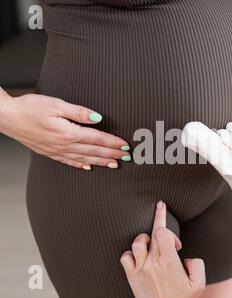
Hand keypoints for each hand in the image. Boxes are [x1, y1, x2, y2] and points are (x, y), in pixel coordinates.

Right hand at [0, 88, 129, 169]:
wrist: (7, 117)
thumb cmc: (30, 108)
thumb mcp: (56, 105)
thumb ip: (79, 112)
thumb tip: (98, 118)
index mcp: (69, 133)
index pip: (97, 139)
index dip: (113, 142)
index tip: (125, 145)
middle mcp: (65, 145)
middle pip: (94, 150)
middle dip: (112, 154)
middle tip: (126, 157)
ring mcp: (57, 151)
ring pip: (85, 158)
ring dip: (101, 161)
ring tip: (114, 164)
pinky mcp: (50, 152)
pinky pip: (69, 162)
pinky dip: (81, 164)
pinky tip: (88, 166)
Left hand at [120, 201, 205, 297]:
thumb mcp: (198, 284)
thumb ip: (197, 265)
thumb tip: (188, 259)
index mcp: (169, 261)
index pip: (163, 232)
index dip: (171, 232)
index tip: (176, 244)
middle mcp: (153, 262)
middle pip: (153, 232)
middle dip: (159, 218)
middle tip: (160, 208)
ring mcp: (141, 268)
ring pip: (137, 242)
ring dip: (145, 238)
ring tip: (151, 241)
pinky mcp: (132, 276)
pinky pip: (125, 258)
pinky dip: (130, 254)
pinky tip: (137, 256)